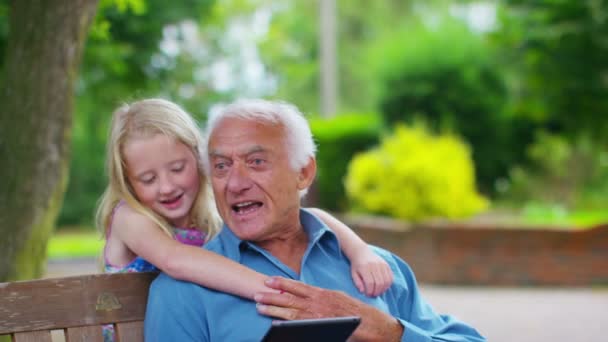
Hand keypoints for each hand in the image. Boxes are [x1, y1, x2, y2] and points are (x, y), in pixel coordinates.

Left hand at [254, 277, 402, 340]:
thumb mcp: (338, 298)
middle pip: (290, 298)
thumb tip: (307, 296)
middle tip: (256, 294)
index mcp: (323, 293)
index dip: (282, 283)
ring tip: (259, 307)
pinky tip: (275, 323)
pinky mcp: (321, 326)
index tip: (269, 280)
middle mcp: (319, 302)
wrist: (371, 325)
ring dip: (274, 309)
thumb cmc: (356, 312)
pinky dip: (287, 323)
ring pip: (291, 311)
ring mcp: (319, 315)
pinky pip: (300, 325)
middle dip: (272, 296)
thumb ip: (322, 297)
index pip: (298, 286)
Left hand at [350, 248, 393, 296]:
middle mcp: (374, 265)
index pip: (370, 283)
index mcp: (365, 267)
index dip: (370, 291)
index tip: (368, 295)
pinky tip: (383, 287)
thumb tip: (363, 292)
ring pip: (386, 281)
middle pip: (379, 283)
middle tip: (373, 295)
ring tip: (378, 292)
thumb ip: (357, 283)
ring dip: (383, 289)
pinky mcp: (386, 265)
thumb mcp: (353, 274)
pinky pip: (390, 277)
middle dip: (377, 292)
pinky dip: (388, 284)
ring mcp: (382, 264)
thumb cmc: (356, 265)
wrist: (361, 252)